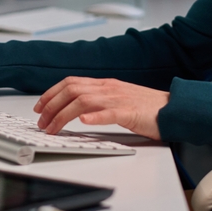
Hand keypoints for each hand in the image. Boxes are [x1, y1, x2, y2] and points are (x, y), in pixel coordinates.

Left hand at [34, 77, 168, 139]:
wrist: (172, 108)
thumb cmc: (147, 107)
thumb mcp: (117, 98)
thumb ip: (99, 100)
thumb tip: (76, 110)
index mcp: (105, 84)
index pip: (71, 83)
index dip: (51, 93)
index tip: (39, 106)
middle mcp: (108, 88)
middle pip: (72, 90)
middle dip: (51, 106)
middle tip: (41, 122)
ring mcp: (119, 99)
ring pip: (84, 101)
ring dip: (63, 115)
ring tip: (53, 128)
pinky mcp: (130, 113)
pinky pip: (110, 113)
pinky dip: (95, 116)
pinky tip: (84, 122)